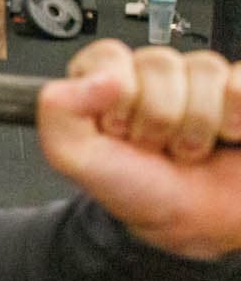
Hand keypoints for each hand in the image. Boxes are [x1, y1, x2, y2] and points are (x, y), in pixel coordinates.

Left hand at [37, 38, 240, 259]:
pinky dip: (236, 115)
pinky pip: (240, 80)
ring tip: (189, 147)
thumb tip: (97, 77)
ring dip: (198, 123)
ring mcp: (200, 82)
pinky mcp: (237, 92)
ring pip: (203, 69)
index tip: (120, 131)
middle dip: (158, 117)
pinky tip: (227, 135)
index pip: (110, 56)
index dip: (119, 99)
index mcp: (107, 80)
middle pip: (159, 63)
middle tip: (157, 145)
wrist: (195, 224)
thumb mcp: (76, 159)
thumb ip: (58, 112)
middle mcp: (152, 75)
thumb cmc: (138, 190)